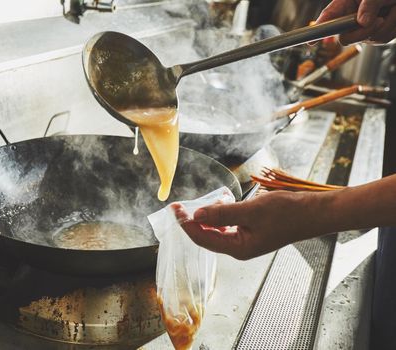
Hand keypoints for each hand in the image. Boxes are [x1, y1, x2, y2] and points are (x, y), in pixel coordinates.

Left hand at [172, 191, 329, 259]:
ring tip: (200, 202)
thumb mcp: (250, 211)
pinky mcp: (252, 231)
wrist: (314, 213)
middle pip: (206, 236)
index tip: (174, 209)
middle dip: (191, 220)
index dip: (185, 224)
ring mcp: (246, 240)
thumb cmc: (287, 213)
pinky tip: (221, 203)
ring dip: (206, 216)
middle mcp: (239, 247)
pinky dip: (221, 214)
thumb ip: (221, 214)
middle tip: (179, 206)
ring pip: (217, 230)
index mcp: (238, 248)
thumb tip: (196, 216)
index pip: (202, 238)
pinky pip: (229, 225)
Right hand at [316, 0, 395, 43]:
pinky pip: (382, 39)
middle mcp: (351, 19)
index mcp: (345, 4)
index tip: (311, 41)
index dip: (317, 30)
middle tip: (378, 21)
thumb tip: (363, 23)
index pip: (328, 18)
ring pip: (368, 39)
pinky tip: (392, 15)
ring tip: (391, 8)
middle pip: (346, 38)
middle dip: (363, 33)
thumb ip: (369, 5)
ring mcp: (363, 29)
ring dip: (385, 25)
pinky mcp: (376, 35)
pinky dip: (392, 28)